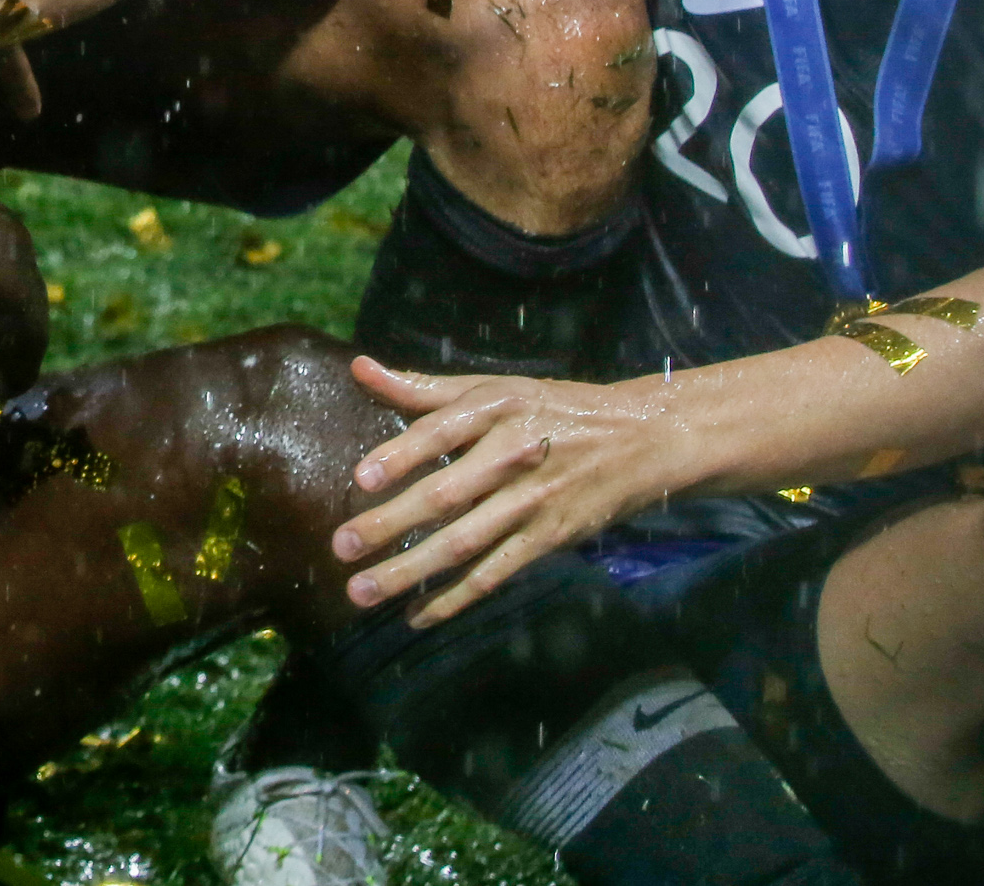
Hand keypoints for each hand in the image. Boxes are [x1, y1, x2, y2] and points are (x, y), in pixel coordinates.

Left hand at [331, 356, 685, 625]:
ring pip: (464, 543)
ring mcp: (533, 502)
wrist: (641, 440)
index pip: (442, 431)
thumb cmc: (553, 410)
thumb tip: (358, 368)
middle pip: (446, 495)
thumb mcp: (495, 389)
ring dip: (411, 570)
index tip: (361, 478)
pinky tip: (416, 615)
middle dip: (391, 523)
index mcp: (497, 410)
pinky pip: (495, 574)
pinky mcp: (549, 539)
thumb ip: (423, 388)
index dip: (402, 453)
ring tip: (362, 591)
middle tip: (342, 546)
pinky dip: (456, 598)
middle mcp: (514, 456)